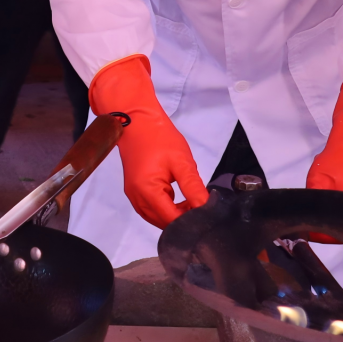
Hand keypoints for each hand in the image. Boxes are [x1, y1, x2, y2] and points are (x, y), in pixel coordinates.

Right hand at [88, 54, 207, 227]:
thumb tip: (208, 210)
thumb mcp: (181, 161)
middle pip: (164, 223)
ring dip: (175, 214)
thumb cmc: (158, 136)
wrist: (136, 118)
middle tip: (202, 205)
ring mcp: (133, 195)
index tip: (209, 216)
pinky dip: (165, 208)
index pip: (172, 221)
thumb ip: (194, 189)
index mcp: (147, 191)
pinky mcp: (134, 190)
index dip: (192, 222)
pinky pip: (151, 209)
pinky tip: (178, 197)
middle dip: (184, 219)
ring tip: (191, 200)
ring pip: (157, 218)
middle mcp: (136, 198)